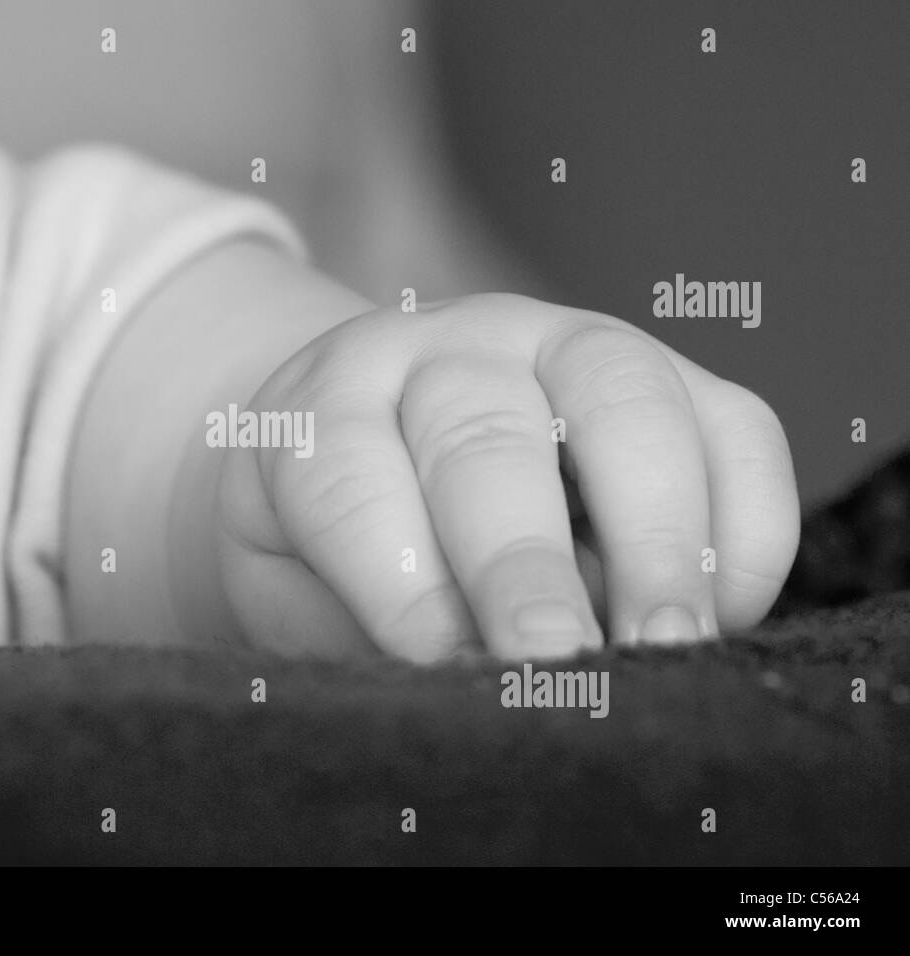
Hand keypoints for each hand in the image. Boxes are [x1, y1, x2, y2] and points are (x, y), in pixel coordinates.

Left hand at [214, 293, 799, 662]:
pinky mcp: (676, 379)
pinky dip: (745, 528)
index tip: (443, 665)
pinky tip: (722, 616)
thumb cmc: (330, 546)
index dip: (399, 581)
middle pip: (486, 434)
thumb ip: (354, 627)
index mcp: (329, 403)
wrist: (387, 449)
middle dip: (524, 561)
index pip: (349, 478)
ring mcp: (567, 345)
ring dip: (658, 539)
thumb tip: (467, 684)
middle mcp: (449, 354)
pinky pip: (737, 430)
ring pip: (628, 401)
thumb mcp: (300, 587)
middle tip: (555, 660)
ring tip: (667, 649)